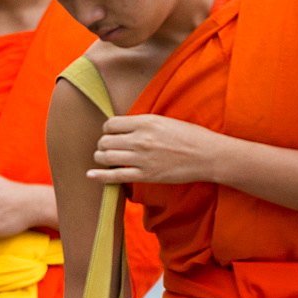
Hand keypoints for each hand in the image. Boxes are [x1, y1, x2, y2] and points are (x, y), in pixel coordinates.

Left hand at [87, 114, 221, 184]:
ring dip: (100, 158)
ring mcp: (141, 158)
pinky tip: (90, 175)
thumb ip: (142, 124)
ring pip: (106, 158)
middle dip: (102, 144)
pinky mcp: (145, 175)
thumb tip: (122, 128)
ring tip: (102, 158)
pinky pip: (115, 176)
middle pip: (105, 141)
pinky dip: (100, 176)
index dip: (107, 130)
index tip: (111, 134)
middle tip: (106, 148)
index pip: (111, 124)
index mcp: (145, 122)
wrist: (207, 155)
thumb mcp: (164, 121)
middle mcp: (140, 139)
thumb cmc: (189, 136)